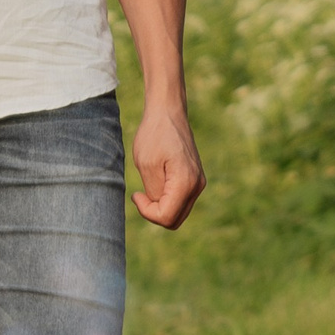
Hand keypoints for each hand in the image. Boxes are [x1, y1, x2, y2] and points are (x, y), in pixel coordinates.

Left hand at [131, 101, 204, 228]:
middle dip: (153, 213)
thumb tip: (161, 209)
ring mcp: (198, 183)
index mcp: (186, 182)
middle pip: (174, 220)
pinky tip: (154, 183)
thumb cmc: (154, 135)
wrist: (167, 113)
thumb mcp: (147, 165)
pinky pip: (180, 201)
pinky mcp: (194, 179)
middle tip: (140, 194)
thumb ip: (154, 191)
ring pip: (177, 213)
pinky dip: (165, 199)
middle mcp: (197, 185)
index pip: (166, 218)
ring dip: (159, 206)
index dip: (146, 212)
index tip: (136, 194)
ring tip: (146, 187)